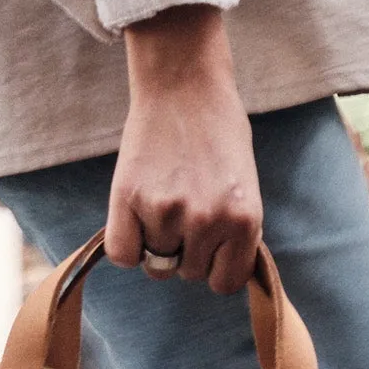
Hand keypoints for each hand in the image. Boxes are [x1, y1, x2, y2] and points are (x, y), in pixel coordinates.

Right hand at [107, 5, 261, 292]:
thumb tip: (217, 274)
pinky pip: (122, 254)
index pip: (224, 283)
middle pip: (188, 273)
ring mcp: (169, 211)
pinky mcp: (130, 197)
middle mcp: (209, 221)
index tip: (208, 247)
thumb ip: (234, 233)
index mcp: (245, 220)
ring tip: (162, 202)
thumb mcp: (243, 188)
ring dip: (156, 244)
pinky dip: (127, 245)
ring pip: (157, 265)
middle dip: (185, 250)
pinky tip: (133, 219)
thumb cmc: (218, 134)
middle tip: (183, 208)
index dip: (214, 267)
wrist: (185, 85)